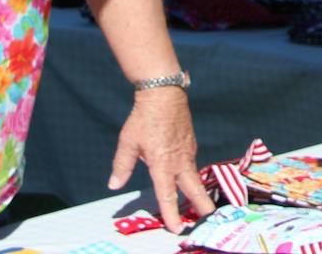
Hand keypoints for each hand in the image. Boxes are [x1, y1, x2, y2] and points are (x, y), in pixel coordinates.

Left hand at [108, 88, 214, 231]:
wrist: (164, 93)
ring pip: (194, 176)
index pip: (168, 195)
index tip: (177, 229)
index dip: (172, 214)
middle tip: (207, 219)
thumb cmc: (143, 118)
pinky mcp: (191, 142)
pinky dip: (191, 173)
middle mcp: (179, 161)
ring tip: (199, 203)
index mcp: (163, 164)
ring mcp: (188, 151)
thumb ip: (122, 166)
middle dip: (201, 206)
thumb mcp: (128, 143)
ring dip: (197, 190)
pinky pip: (191, 162)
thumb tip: (114, 184)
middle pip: (194, 189)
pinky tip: (186, 174)